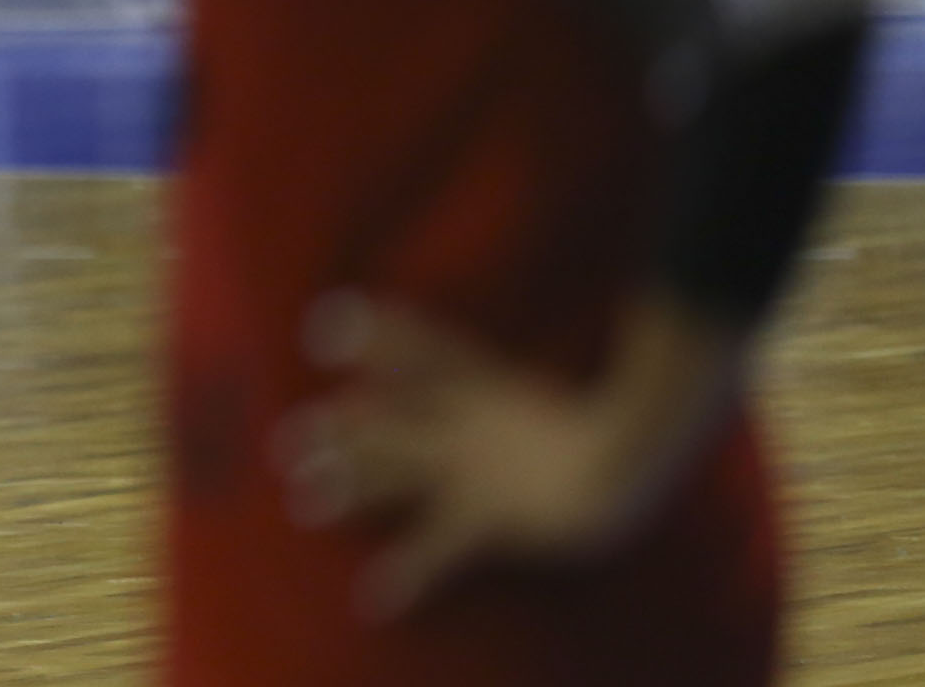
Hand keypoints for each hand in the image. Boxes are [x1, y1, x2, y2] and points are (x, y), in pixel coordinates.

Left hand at [275, 293, 736, 620]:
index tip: (323, 324)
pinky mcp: (490, 515)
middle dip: (335, 430)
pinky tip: (372, 600)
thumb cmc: (632, 418)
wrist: (640, 452)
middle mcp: (469, 420)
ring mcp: (474, 466)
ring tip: (302, 503)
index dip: (372, 334)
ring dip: (346, 488)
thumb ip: (572, 360)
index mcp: (491, 382)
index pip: (422, 346)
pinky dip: (404, 576)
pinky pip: (436, 548)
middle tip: (284, 440)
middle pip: (386, 417)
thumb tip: (601, 331)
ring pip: (392, 472)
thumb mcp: (593, 377)